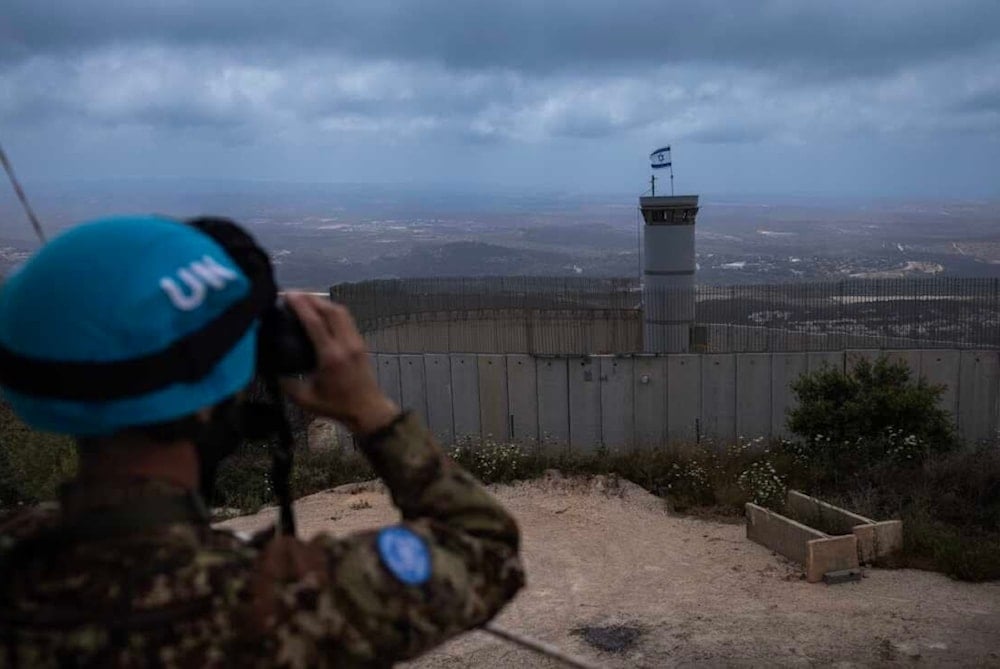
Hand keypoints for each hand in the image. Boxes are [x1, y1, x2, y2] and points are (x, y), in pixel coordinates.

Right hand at [281, 293, 399, 435]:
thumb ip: (286, 383)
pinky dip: (333, 310)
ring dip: (323, 302)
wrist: (367, 410)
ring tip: (305, 299)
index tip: (287, 295)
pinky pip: (347, 319)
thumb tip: (270, 368)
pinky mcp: (361, 342)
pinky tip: (321, 311)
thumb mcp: (305, 399)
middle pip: (330, 310)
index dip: (300, 305)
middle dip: (311, 298)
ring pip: (341, 312)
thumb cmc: (336, 406)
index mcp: (331, 356)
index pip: (315, 322)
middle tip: (293, 294)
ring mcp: (356, 341)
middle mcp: (346, 344)